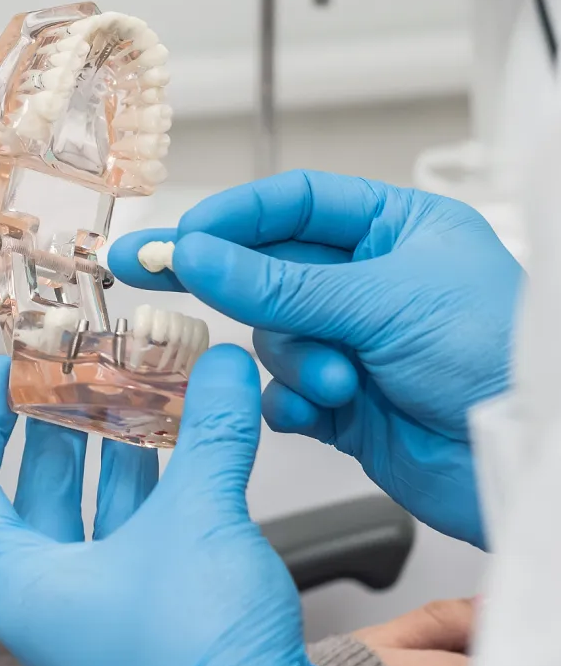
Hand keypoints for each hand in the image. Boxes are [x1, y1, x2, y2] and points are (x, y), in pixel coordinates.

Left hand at [0, 349, 359, 665]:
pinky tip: (188, 453)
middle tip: (82, 371)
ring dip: (117, 457)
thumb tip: (222, 366)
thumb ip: (209, 433)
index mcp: (22, 586)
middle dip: (60, 427)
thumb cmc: (203, 660)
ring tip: (140, 395)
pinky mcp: (154, 632)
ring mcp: (103, 622)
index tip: (5, 371)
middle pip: (34, 495)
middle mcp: (51, 606)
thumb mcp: (200, 518)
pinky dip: (159, 495)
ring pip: (95, 518)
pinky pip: (140, 544)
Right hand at [110, 171, 520, 545]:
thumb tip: (195, 253)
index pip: (295, 203)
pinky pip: (285, 392)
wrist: (536, 462)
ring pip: (273, 334)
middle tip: (144, 270)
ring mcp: (359, 343)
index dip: (234, 216)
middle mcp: (374, 282)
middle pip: (269, 268)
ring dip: (294, 357)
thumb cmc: (498, 361)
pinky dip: (291, 401)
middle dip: (226, 281)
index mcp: (396, 230)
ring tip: (336, 380)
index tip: (182, 236)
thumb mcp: (383, 302)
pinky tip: (313, 410)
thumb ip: (278, 284)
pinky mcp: (349, 405)